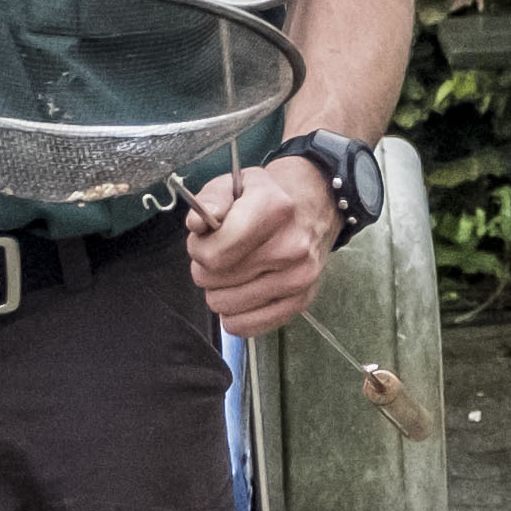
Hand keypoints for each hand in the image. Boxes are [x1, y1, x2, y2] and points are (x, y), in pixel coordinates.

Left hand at [184, 151, 340, 337]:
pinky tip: (243, 292)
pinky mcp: (300, 303)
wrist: (314, 208)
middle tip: (222, 252)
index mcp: (273, 210)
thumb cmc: (266, 197)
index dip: (199, 247)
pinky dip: (235, 313)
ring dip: (221, 289)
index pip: (215, 254)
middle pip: (214, 280)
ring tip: (235, 269)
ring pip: (224, 306)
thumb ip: (211, 200)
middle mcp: (291, 247)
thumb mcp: (235, 183)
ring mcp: (298, 278)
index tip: (206, 238)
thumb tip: (196, 225)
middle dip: (207, 267)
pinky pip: (245, 326)